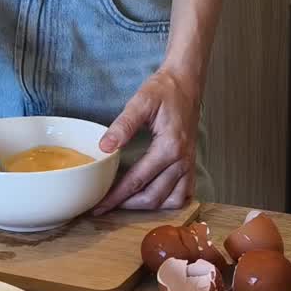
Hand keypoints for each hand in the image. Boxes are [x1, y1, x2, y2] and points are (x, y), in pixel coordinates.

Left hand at [92, 68, 200, 212]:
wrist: (186, 82)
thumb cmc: (164, 90)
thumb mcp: (141, 102)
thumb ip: (123, 125)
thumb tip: (104, 147)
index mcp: (169, 147)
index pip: (138, 181)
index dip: (116, 196)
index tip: (99, 206)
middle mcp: (182, 161)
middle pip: (153, 197)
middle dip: (128, 206)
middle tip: (106, 208)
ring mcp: (189, 164)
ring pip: (171, 201)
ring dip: (148, 207)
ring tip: (126, 204)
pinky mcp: (191, 164)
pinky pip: (184, 194)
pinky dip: (169, 202)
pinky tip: (154, 199)